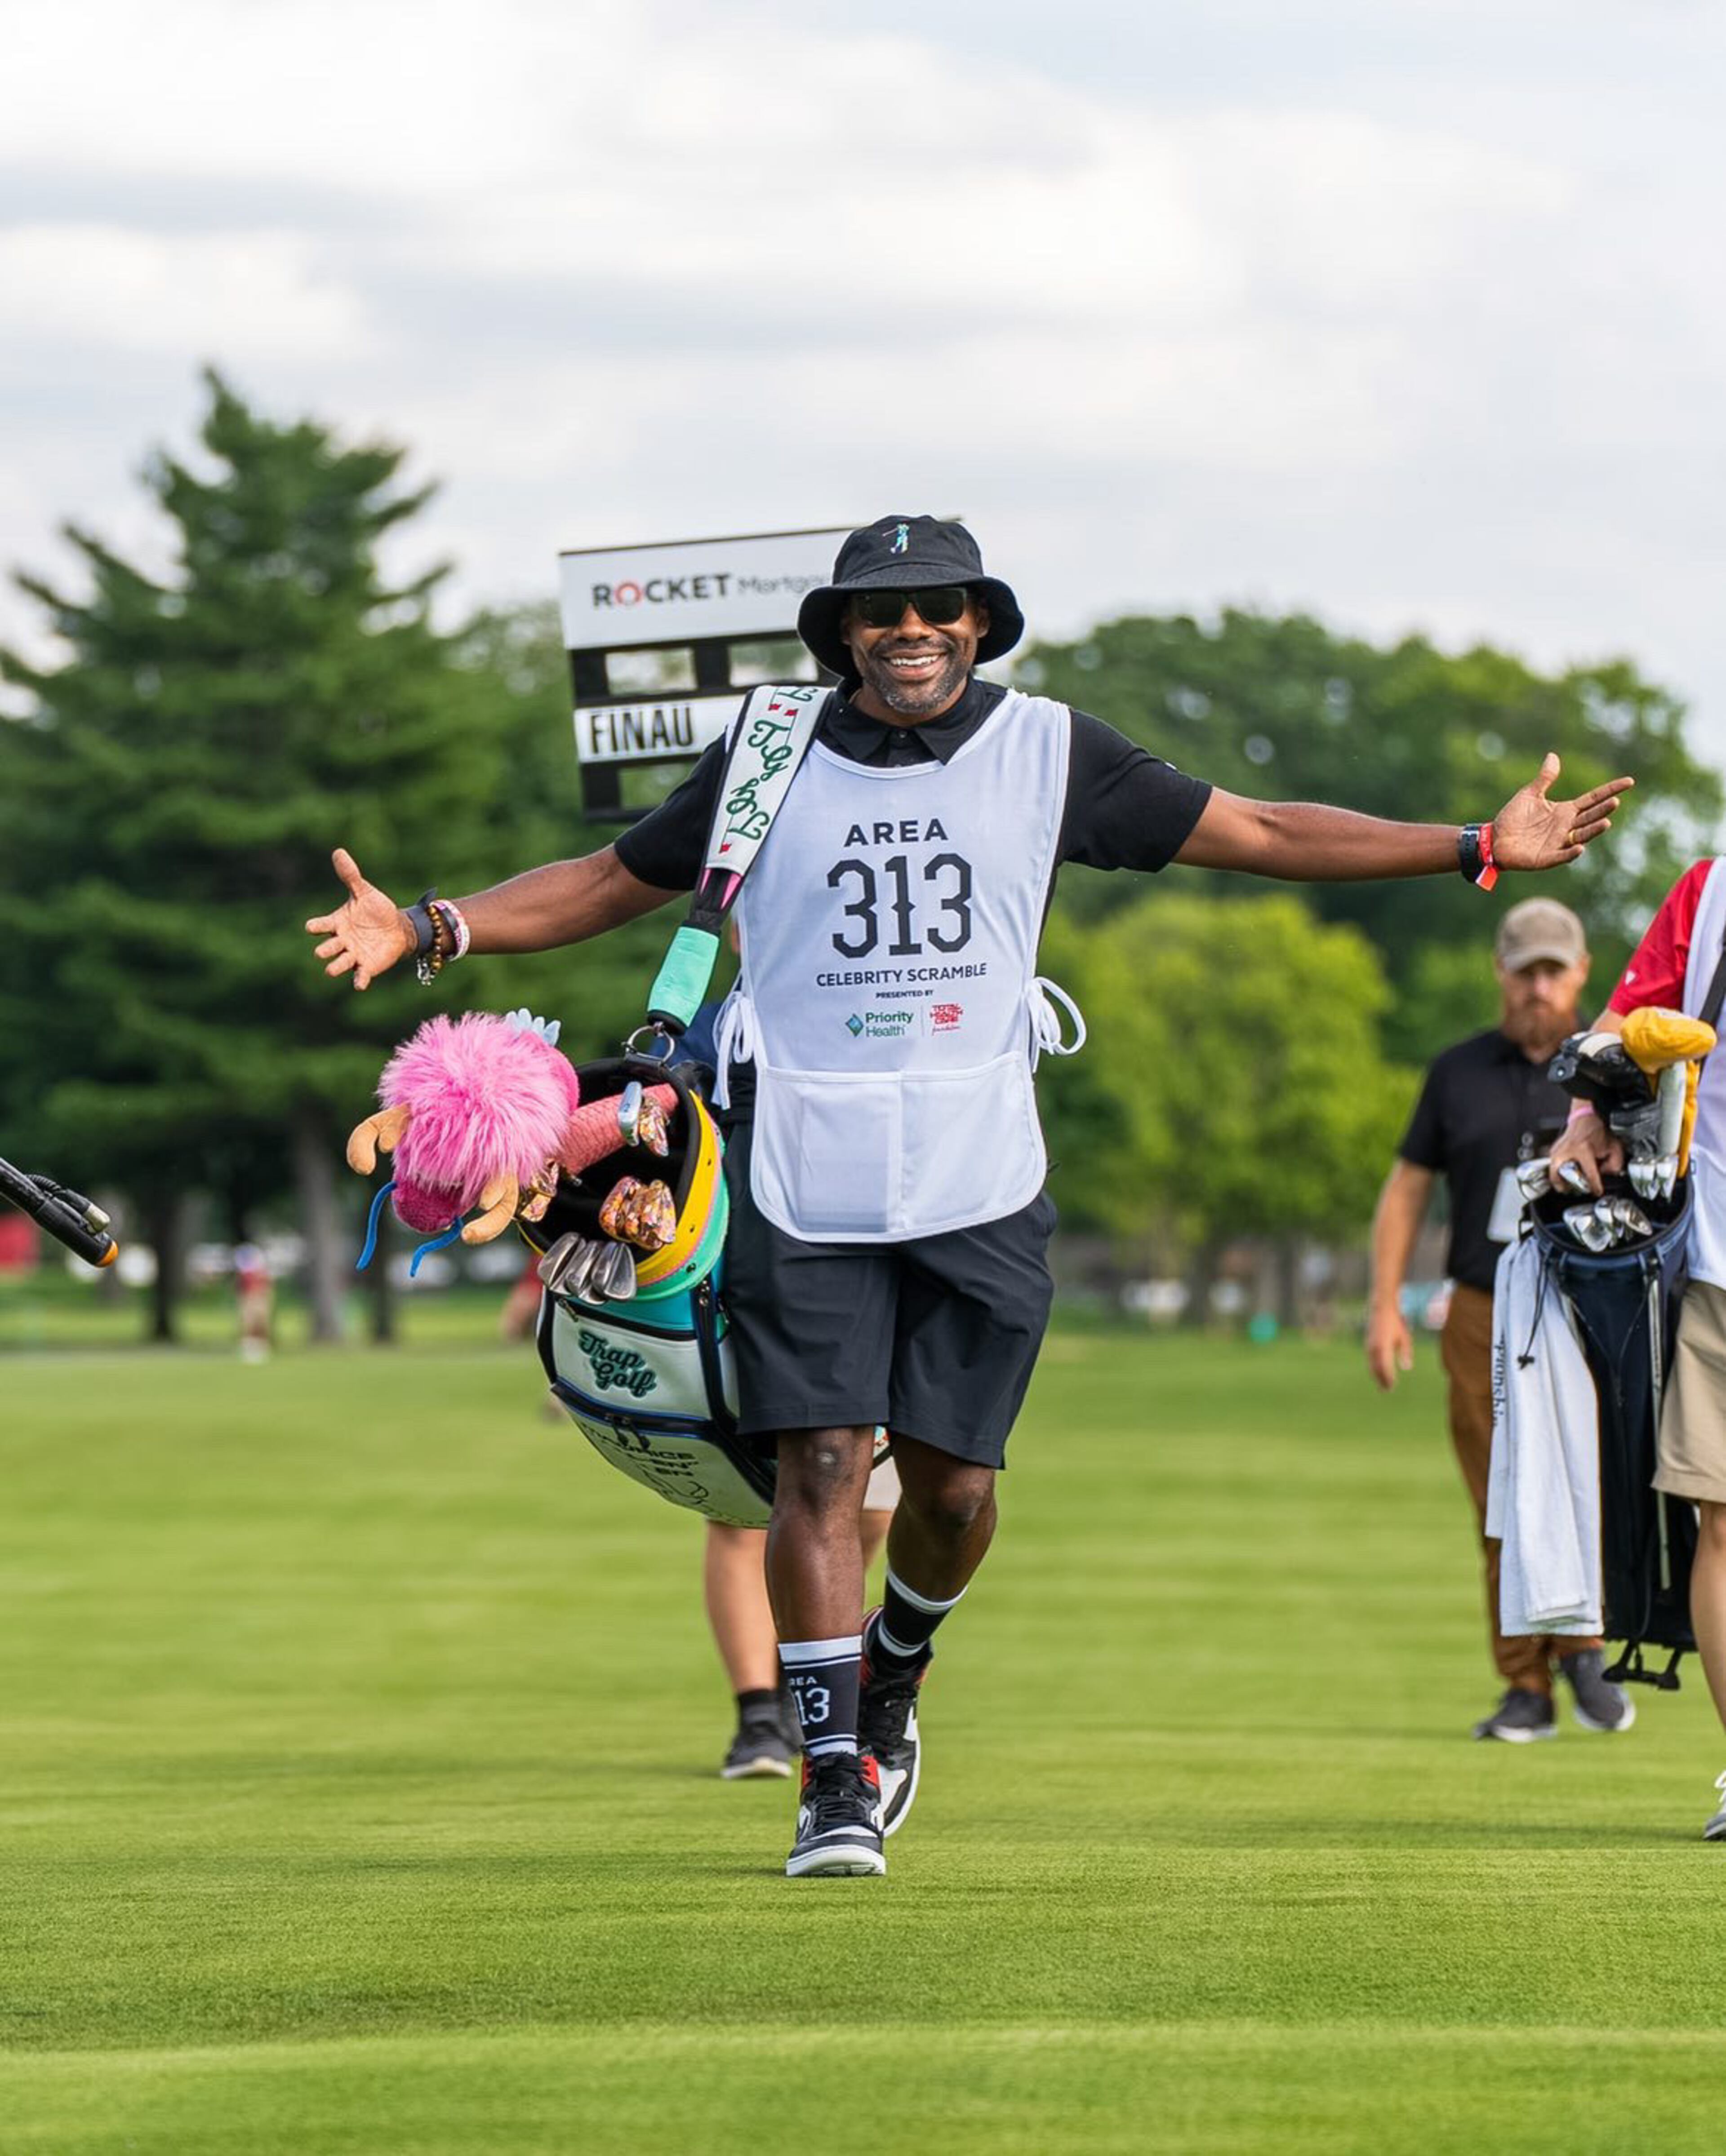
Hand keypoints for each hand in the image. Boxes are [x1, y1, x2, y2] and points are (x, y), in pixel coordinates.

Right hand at [306, 848, 412, 990]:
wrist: (397, 927)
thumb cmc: (376, 909)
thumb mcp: (364, 891)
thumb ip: (350, 876)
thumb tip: (338, 852)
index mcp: (337, 923)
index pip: (320, 926)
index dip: (315, 927)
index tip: (311, 927)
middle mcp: (342, 941)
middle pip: (327, 948)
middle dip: (324, 950)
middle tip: (323, 951)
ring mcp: (353, 955)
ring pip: (339, 964)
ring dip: (335, 966)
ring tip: (331, 969)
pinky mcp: (367, 966)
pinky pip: (360, 976)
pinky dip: (359, 981)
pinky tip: (359, 984)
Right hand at [1366, 1304, 1413, 1391]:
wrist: (1381, 1308)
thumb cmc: (1396, 1322)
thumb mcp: (1404, 1337)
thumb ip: (1405, 1352)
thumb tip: (1407, 1367)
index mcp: (1383, 1347)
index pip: (1385, 1367)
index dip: (1388, 1378)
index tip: (1391, 1387)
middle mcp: (1374, 1348)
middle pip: (1376, 1368)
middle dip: (1381, 1379)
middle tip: (1387, 1390)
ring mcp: (1369, 1345)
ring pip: (1372, 1365)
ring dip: (1376, 1375)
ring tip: (1383, 1384)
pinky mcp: (1368, 1344)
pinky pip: (1370, 1360)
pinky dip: (1374, 1368)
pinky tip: (1378, 1372)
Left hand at [1491, 754, 1632, 869]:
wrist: (1494, 840)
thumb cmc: (1513, 818)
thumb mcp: (1529, 794)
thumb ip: (1544, 778)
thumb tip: (1553, 756)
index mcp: (1565, 811)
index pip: (1593, 799)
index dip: (1610, 790)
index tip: (1629, 781)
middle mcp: (1566, 827)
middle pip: (1590, 817)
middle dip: (1603, 810)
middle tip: (1615, 801)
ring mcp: (1558, 842)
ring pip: (1582, 835)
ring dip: (1594, 830)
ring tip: (1606, 822)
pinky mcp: (1547, 857)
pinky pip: (1562, 855)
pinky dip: (1572, 852)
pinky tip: (1580, 847)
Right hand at [1546, 1111, 1622, 1198]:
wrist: (1585, 1117)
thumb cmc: (1597, 1129)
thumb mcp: (1613, 1147)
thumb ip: (1614, 1163)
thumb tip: (1607, 1174)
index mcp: (1583, 1149)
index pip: (1589, 1174)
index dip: (1594, 1186)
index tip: (1597, 1191)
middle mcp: (1567, 1150)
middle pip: (1561, 1175)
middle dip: (1568, 1185)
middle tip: (1574, 1190)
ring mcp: (1557, 1149)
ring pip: (1553, 1171)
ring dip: (1560, 1179)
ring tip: (1568, 1185)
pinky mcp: (1554, 1149)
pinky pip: (1553, 1165)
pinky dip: (1558, 1171)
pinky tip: (1566, 1173)